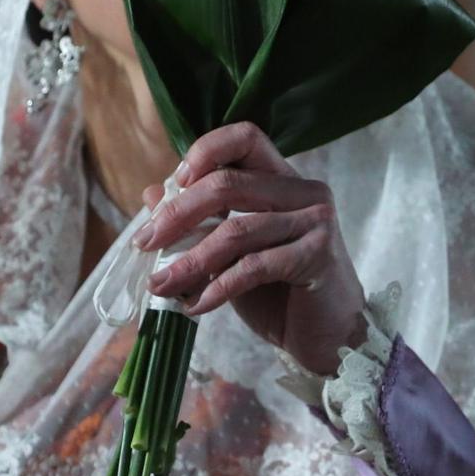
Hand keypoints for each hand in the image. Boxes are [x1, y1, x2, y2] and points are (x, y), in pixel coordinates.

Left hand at [138, 122, 366, 374]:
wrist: (329, 337)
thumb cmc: (281, 292)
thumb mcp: (233, 253)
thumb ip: (201, 222)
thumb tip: (151, 193)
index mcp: (283, 179)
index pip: (245, 138)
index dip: (206, 151)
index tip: (173, 184)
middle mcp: (304, 191)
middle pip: (229, 183)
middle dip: (178, 214)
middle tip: (145, 242)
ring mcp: (315, 221)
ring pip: (236, 230)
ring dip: (189, 260)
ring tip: (160, 284)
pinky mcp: (318, 256)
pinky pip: (254, 266)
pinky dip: (217, 287)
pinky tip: (195, 305)